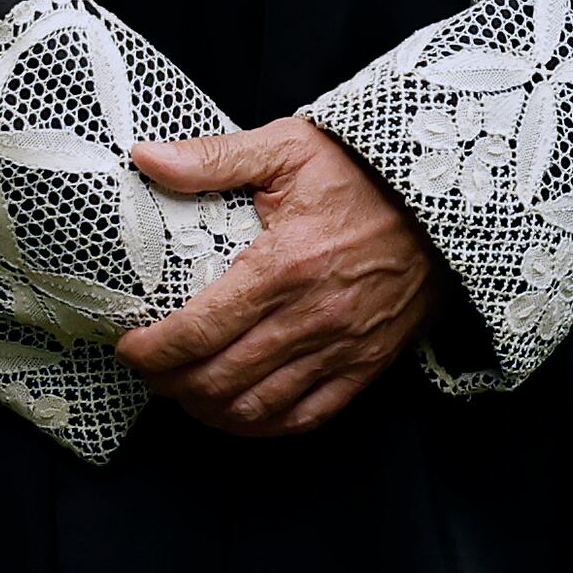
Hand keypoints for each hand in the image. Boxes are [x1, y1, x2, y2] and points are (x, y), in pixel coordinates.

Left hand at [116, 116, 432, 436]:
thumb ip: (214, 158)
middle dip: (169, 383)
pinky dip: (263, 425)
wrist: (443, 197)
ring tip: (183, 392)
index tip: (128, 346)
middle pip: (218, 379)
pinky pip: (306, 417)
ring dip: (207, 410)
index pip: (198, 330)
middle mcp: (310, 317)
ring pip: (255, 408)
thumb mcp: (288, 147)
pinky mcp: (366, 365)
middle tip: (149, 369)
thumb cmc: (362, 171)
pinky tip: (238, 413)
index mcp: (283, 266)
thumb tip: (147, 159)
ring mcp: (341, 347)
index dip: (151, 350)